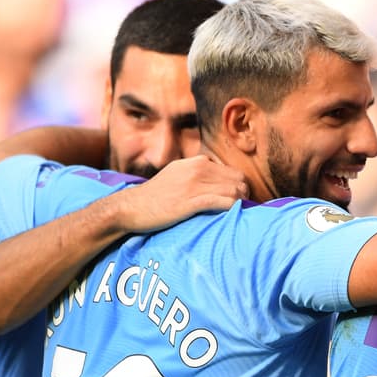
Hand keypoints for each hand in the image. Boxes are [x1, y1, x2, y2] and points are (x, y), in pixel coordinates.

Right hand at [111, 156, 247, 232]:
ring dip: (241, 202)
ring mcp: (194, 185)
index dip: (240, 185)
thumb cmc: (156, 196)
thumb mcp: (177, 175)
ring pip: (234, 190)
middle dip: (245, 194)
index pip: (233, 171)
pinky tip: (233, 214)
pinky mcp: (190, 202)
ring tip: (240, 213)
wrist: (131, 207)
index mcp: (196, 162)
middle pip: (238, 179)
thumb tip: (219, 182)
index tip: (241, 198)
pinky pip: (223, 202)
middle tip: (245, 208)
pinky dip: (233, 207)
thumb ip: (197, 174)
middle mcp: (197, 169)